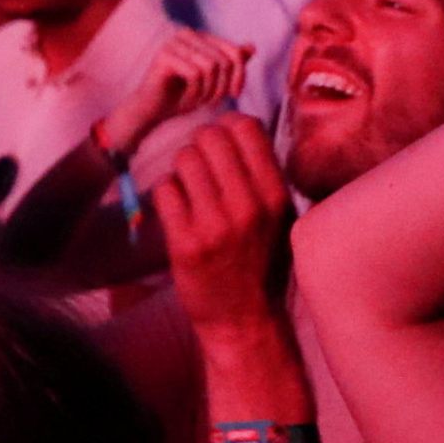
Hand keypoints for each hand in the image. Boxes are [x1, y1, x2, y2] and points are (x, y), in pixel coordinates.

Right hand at [98, 29, 252, 163]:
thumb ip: (229, 63)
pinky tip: (187, 101)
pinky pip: (195, 73)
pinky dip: (195, 93)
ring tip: (199, 102)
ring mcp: (173, 43)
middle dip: (222, 86)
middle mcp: (186, 34)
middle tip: (212, 103)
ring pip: (211, 66)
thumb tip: (252, 46)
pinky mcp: (164, 55)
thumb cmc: (180, 96)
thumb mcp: (212, 81)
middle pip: (224, 60)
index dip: (240, 75)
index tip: (235, 95)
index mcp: (200, 37)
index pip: (234, 51)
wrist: (149, 111)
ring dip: (209, 91)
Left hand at [149, 116, 293, 336]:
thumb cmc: (260, 263)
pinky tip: (176, 211)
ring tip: (189, 191)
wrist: (243, 320)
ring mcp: (216, 224)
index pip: (246, 128)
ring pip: (184, 159)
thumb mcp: (279, 217)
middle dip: (199, 146)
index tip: (221, 143)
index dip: (226, 127)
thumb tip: (234, 123)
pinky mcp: (185, 242)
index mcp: (276, 195)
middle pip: (210, 137)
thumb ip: (262, 174)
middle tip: (199, 168)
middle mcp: (249, 206)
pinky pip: (164, 189)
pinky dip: (166, 194)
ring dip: (180, 170)